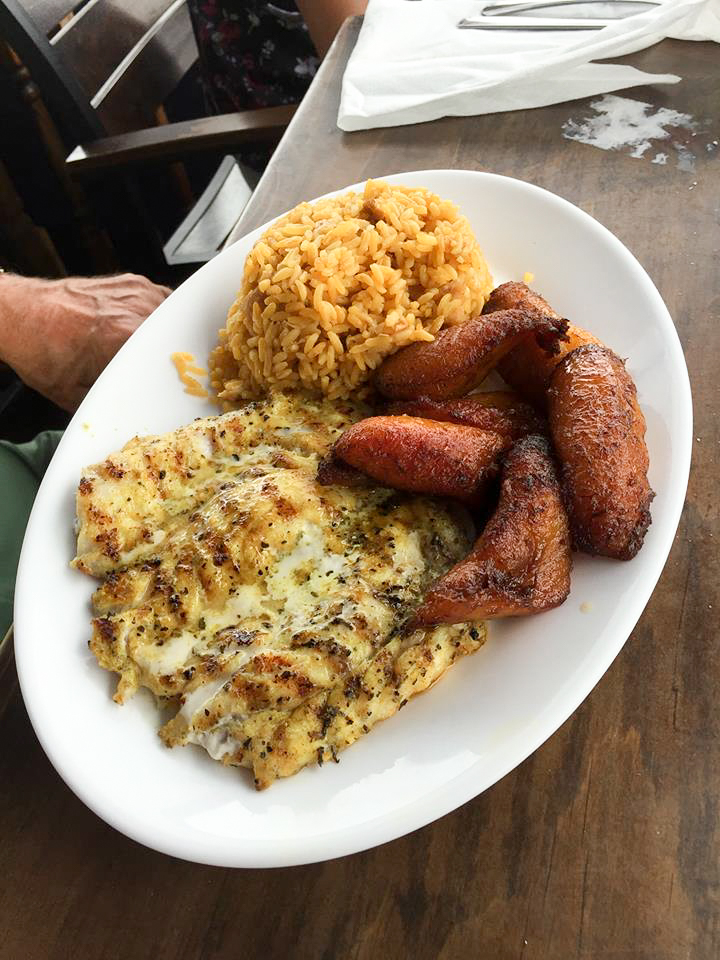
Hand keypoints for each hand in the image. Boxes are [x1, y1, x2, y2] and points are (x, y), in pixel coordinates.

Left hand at [0, 273, 170, 410]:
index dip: (179, 376)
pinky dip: (160, 315)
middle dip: (175, 356)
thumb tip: (128, 415)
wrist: (16, 314)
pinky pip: (161, 300)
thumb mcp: (73, 394)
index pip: (174, 360)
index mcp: (124, 337)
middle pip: (176, 337)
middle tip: (167, 373)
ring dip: (171, 334)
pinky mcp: (129, 282)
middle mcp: (134, 310)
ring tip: (160, 351)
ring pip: (173, 316)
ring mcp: (134, 292)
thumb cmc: (37, 348)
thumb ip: (109, 404)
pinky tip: (147, 329)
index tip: (179, 388)